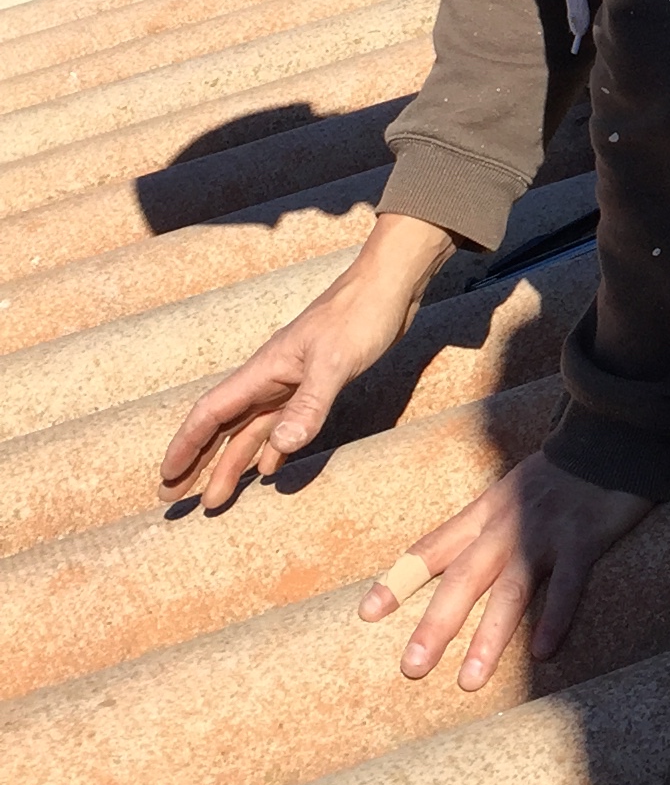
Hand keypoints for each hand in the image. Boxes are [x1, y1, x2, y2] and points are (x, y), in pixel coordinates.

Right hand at [162, 214, 458, 511]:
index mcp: (263, 372)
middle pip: (223, 427)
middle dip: (197, 462)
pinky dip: (271, 448)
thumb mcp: (334, 364)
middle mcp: (270, 379)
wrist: (389, 286)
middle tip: (172, 497)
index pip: (211, 413)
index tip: (165, 477)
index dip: (186, 445)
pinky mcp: (316, 384)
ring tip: (214, 497)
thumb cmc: (359, 317)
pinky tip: (268, 468)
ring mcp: (292, 382)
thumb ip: (308, 406)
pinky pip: (283, 424)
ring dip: (232, 462)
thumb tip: (278, 451)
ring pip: (251, 430)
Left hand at [359, 450, 653, 687]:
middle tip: (412, 668)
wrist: (605, 436)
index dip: (400, 581)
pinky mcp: (583, 539)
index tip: (367, 615)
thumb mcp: (508, 490)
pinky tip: (543, 652)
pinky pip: (567, 584)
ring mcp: (543, 533)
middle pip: (463, 579)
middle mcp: (505, 526)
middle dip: (436, 624)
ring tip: (469, 680)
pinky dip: (555, 618)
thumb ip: (486, 525)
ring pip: (510, 590)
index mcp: (483, 513)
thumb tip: (460, 560)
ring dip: (488, 636)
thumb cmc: (557, 472)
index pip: (431, 549)